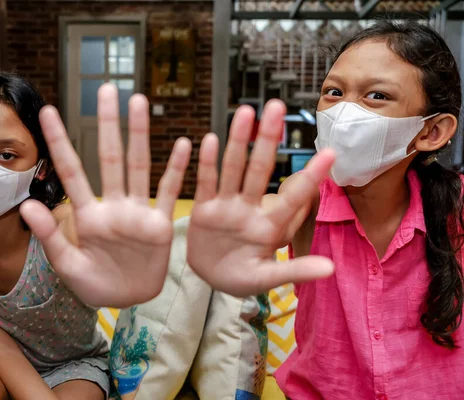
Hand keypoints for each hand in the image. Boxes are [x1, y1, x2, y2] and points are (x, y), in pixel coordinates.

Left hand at [20, 84, 190, 307]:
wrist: (126, 302)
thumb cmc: (94, 285)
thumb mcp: (67, 265)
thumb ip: (49, 236)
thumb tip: (27, 204)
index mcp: (87, 215)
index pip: (72, 171)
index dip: (60, 142)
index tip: (49, 111)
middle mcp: (113, 206)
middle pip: (110, 157)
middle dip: (107, 124)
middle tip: (106, 90)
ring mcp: (138, 212)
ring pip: (139, 166)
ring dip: (140, 135)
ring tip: (139, 103)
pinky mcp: (160, 224)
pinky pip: (170, 193)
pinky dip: (176, 170)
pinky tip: (185, 144)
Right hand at [187, 100, 334, 296]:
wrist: (209, 278)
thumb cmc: (242, 278)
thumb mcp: (267, 278)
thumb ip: (295, 271)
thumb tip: (330, 269)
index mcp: (269, 225)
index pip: (293, 197)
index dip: (310, 177)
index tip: (330, 153)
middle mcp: (250, 208)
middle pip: (259, 169)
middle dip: (268, 139)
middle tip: (277, 107)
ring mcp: (226, 205)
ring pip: (233, 168)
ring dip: (238, 140)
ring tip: (245, 111)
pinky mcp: (204, 208)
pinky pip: (205, 182)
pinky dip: (206, 162)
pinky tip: (208, 139)